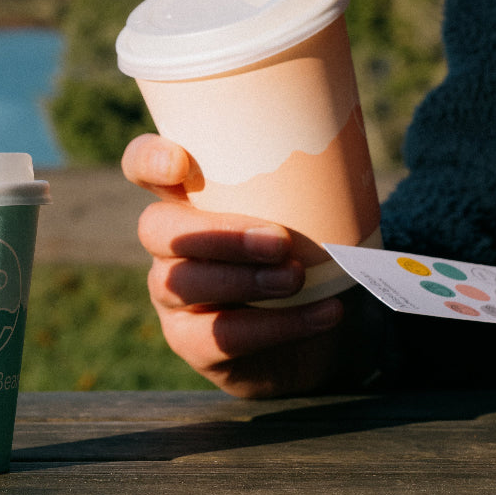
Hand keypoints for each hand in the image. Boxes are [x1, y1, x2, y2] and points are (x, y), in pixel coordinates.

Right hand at [121, 133, 348, 397]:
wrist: (313, 339)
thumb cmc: (305, 259)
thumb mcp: (305, 216)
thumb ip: (308, 187)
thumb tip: (353, 151)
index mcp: (187, 199)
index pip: (142, 166)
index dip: (147, 160)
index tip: (181, 163)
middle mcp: (168, 245)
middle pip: (157, 229)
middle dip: (217, 233)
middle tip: (278, 241)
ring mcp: (172, 296)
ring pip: (182, 283)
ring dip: (244, 279)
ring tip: (297, 277)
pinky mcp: (191, 343)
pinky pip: (221, 335)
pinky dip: (279, 324)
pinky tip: (324, 313)